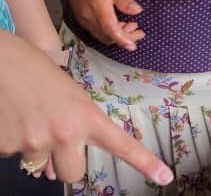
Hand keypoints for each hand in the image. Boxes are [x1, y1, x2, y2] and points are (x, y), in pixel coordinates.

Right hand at [0, 32, 172, 185]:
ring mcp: (33, 143)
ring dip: (35, 150)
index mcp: (86, 116)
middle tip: (56, 138)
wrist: (1, 62)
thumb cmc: (37, 71)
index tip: (164, 177)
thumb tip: (65, 155)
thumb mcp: (70, 94)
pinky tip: (12, 118)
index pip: (121, 144)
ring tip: (28, 117)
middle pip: (73, 174)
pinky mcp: (5, 148)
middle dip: (66, 162)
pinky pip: (13, 155)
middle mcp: (64, 134)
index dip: (144, 162)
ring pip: (39, 166)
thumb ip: (77, 123)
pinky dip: (12, 141)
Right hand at [60, 0, 144, 49]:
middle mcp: (90, 19)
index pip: (111, 30)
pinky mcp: (83, 22)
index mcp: (99, 10)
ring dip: (118, 36)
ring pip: (103, 37)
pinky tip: (118, 24)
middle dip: (125, 38)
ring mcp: (85, 22)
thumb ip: (124, 0)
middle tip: (139, 32)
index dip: (122, 39)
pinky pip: (98, 33)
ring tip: (131, 26)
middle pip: (109, 37)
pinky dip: (110, 33)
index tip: (133, 45)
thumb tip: (137, 11)